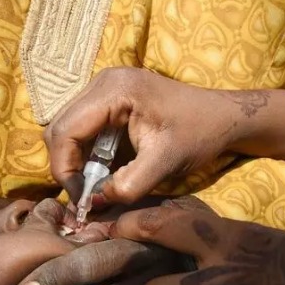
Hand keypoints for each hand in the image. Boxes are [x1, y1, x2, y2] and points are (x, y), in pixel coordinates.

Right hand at [44, 67, 238, 203]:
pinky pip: (83, 128)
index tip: (81, 198)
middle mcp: (102, 82)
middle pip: (60, 127)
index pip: (65, 130)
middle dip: (67, 165)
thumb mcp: (165, 163)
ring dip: (76, 160)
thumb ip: (129, 185)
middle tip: (85, 196)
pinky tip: (106, 171)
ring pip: (68, 128)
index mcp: (114, 90)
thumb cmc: (199, 134)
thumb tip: (95, 202)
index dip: (64, 168)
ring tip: (96, 186)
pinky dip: (87, 153)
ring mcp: (104, 88)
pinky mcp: (109, 99)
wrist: (224, 118)